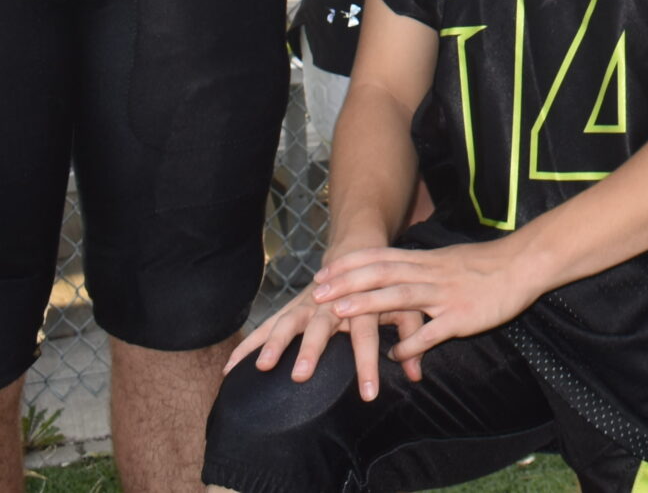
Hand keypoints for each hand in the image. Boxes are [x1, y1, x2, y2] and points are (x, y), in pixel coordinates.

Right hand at [222, 280, 422, 401]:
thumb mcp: (406, 306)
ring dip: (275, 343)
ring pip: (288, 320)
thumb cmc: (385, 287)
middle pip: (320, 327)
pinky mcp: (291, 307)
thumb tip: (417, 375)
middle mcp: (332, 302)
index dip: (368, 365)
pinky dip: (249, 344)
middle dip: (310, 351)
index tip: (369, 395)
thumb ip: (412, 337)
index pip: (367, 336)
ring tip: (260, 368)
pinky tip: (230, 368)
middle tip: (299, 376)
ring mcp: (308, 303)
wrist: (358, 251)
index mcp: (363, 303)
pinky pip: (267, 325)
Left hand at [310, 237, 545, 369]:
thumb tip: (396, 280)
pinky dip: (411, 345)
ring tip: (342, 314)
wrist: (523, 265)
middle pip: (382, 274)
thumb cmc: (486, 265)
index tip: (323, 272)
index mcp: (426, 260)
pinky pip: (432, 332)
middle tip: (318, 293)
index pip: (380, 258)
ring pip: (401, 297)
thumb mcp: (448, 260)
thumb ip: (421, 269)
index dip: (349, 265)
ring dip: (369, 305)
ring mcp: (444, 295)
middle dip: (347, 283)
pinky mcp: (461, 317)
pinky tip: (394, 357)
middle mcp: (430, 274)